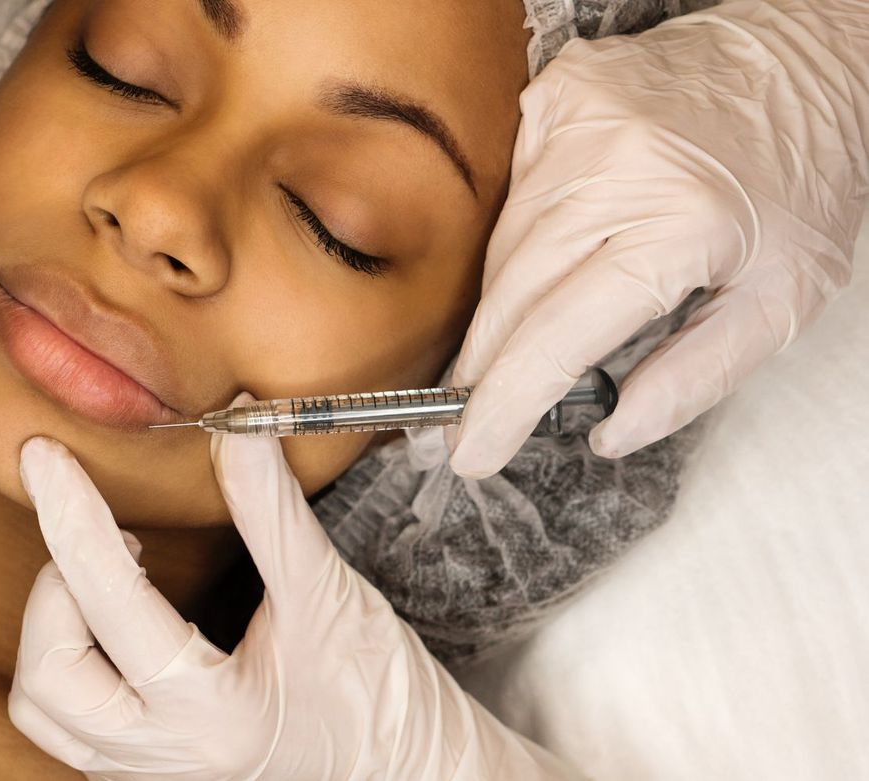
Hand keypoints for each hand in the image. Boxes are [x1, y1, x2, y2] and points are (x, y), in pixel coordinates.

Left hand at [8, 396, 576, 779]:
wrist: (414, 776)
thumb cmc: (380, 697)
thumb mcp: (330, 597)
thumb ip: (274, 513)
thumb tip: (238, 426)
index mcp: (213, 712)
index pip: (114, 604)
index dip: (73, 519)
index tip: (47, 459)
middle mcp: (167, 755)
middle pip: (50, 676)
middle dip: (53, 587)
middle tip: (101, 535)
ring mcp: (150, 774)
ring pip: (43, 711)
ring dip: (50, 632)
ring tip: (105, 580)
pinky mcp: (146, 776)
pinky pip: (67, 729)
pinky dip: (66, 669)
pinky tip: (107, 627)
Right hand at [445, 0, 867, 477]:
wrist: (806, 61)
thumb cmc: (802, 182)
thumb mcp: (782, 300)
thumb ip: (696, 378)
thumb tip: (611, 434)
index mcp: (682, 225)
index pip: (559, 337)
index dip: (507, 404)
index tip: (471, 453)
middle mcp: (618, 166)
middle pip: (510, 295)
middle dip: (480, 370)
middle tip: (457, 425)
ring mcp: (578, 121)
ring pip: (502, 247)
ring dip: (497, 310)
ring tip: (498, 357)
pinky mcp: (555, 94)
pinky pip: (510, 191)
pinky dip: (518, 238)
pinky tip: (540, 259)